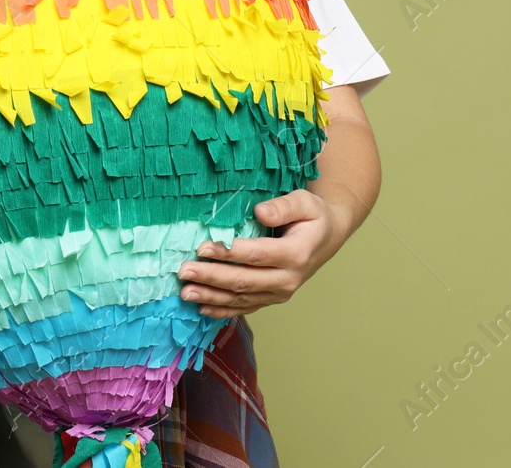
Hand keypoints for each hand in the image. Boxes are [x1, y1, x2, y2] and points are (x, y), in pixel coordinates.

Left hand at [177, 189, 348, 317]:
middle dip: (211, 277)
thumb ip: (284, 207)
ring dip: (211, 296)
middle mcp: (288, 279)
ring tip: (184, 292)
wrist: (326, 238)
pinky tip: (201, 307)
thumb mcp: (305, 202)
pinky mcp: (270, 299)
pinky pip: (244, 307)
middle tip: (184, 271)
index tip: (202, 247)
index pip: (257, 255)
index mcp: (296, 254)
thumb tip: (259, 212)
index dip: (228, 252)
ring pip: (241, 298)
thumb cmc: (312, 216)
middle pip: (244, 280)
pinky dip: (222, 310)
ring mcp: (279, 293)